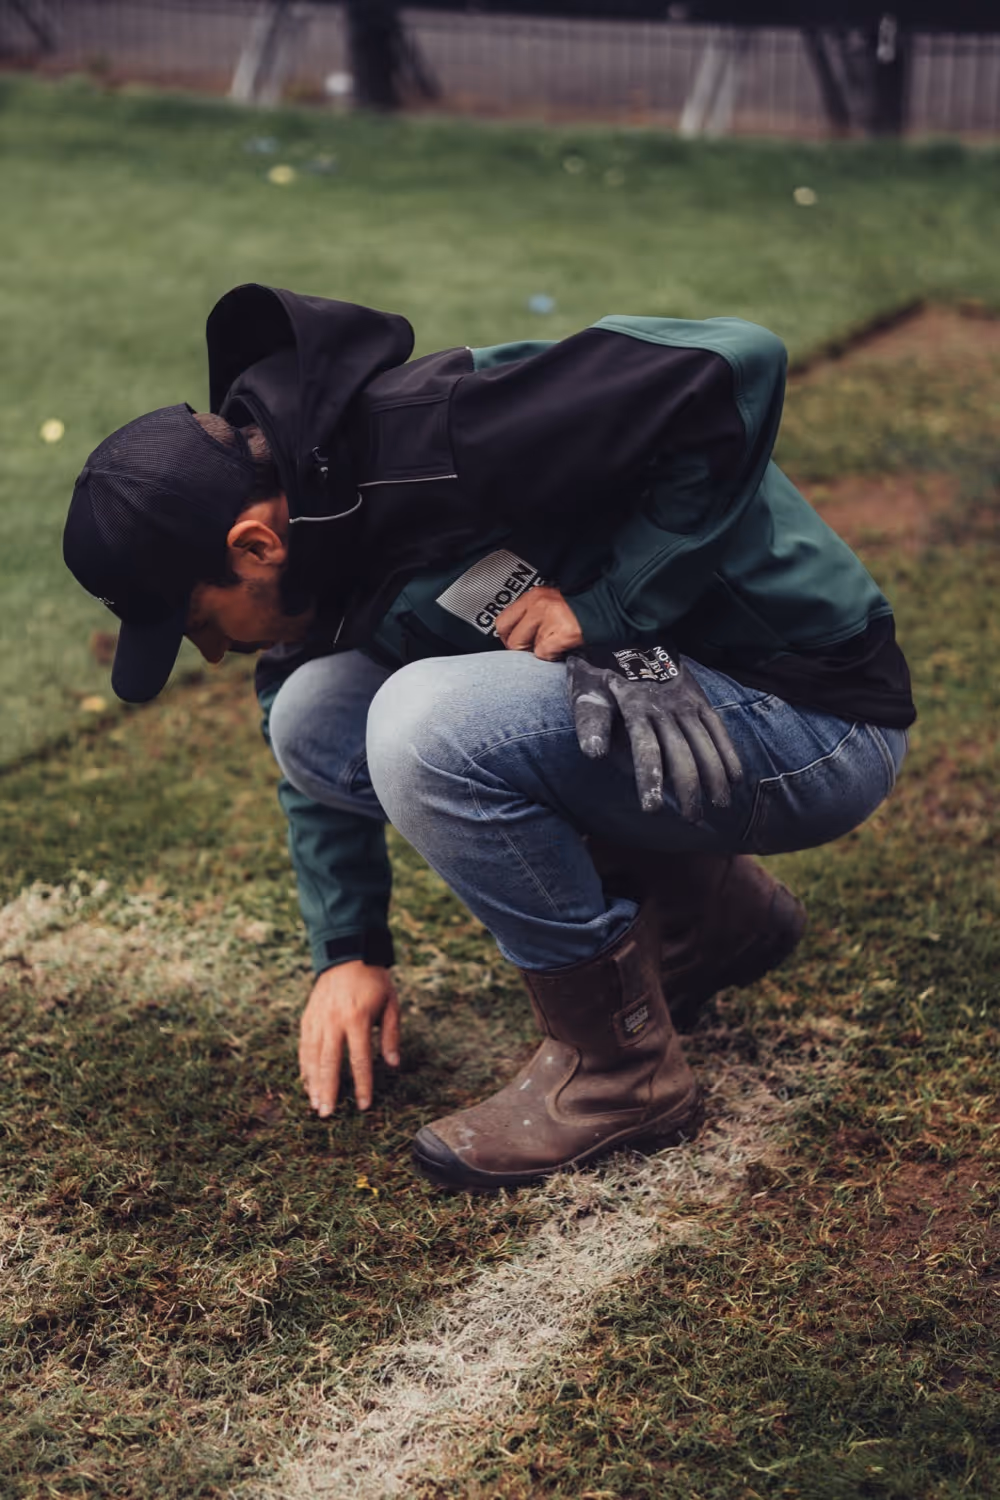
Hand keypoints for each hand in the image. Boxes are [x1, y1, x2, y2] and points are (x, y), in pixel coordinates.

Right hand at [299, 961, 400, 1115]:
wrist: (347, 955)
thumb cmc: (374, 982)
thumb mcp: (391, 1004)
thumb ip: (391, 1035)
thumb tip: (394, 1064)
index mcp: (357, 1018)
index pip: (359, 1059)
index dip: (362, 1084)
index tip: (363, 1105)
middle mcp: (334, 1021)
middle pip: (330, 1062)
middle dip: (329, 1090)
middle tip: (327, 1114)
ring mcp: (318, 1019)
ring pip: (312, 1057)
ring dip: (313, 1083)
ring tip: (315, 1105)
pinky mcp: (308, 1017)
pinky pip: (304, 1046)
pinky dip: (304, 1066)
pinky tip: (307, 1083)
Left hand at [494, 585, 583, 659]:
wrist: (605, 608)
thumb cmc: (577, 610)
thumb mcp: (548, 605)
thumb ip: (529, 617)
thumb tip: (514, 638)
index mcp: (532, 597)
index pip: (502, 622)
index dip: (508, 637)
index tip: (515, 642)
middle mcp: (538, 605)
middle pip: (511, 639)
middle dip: (520, 649)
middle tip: (533, 648)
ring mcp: (549, 618)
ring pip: (528, 649)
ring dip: (540, 651)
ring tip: (552, 644)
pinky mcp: (561, 633)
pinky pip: (544, 654)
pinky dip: (552, 656)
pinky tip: (560, 647)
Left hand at [567, 645, 743, 821]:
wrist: (625, 628)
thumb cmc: (600, 669)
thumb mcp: (587, 691)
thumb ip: (591, 723)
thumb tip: (594, 755)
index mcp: (635, 708)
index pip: (646, 750)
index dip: (650, 780)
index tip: (652, 809)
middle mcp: (665, 707)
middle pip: (682, 754)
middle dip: (688, 789)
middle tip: (691, 818)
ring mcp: (685, 702)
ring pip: (705, 744)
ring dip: (715, 777)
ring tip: (719, 806)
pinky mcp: (698, 697)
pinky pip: (718, 729)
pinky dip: (729, 753)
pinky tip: (736, 779)